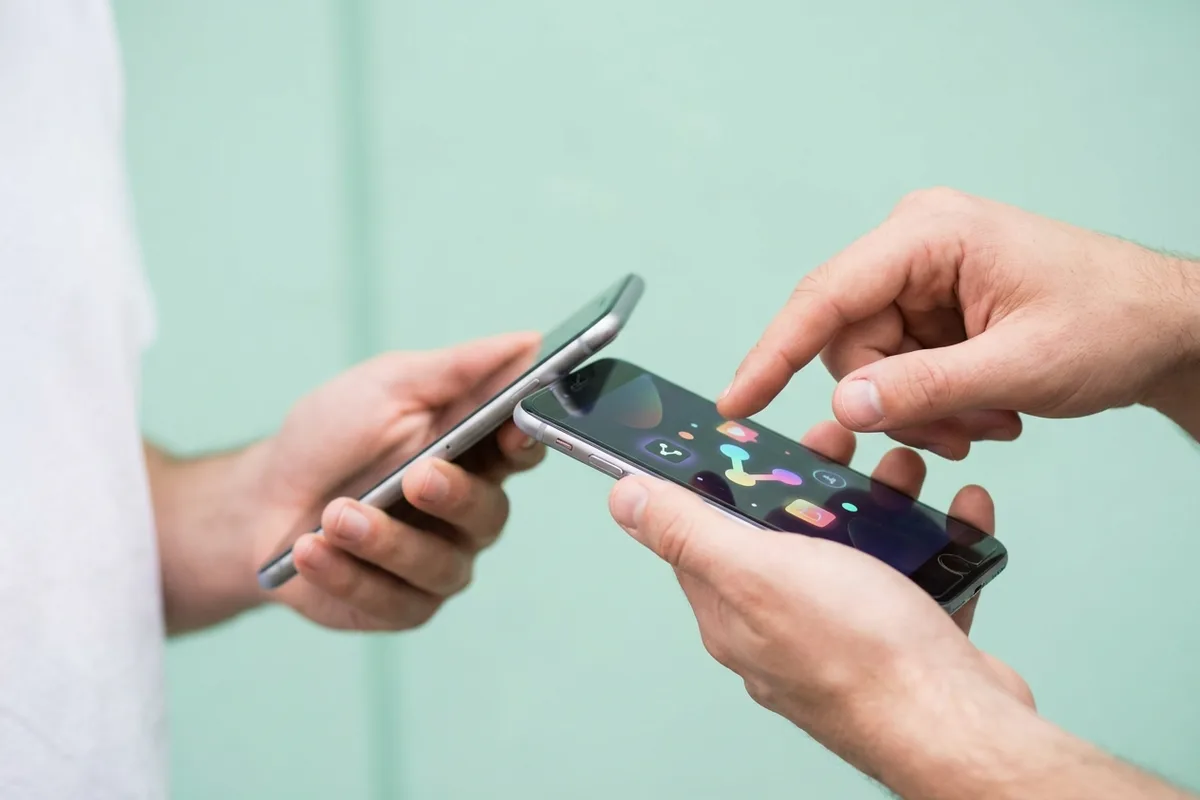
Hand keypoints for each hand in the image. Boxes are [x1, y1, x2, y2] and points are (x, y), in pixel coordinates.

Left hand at [245, 332, 544, 629]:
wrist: (258, 501)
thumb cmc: (330, 438)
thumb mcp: (387, 387)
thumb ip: (457, 370)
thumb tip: (529, 341)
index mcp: (473, 453)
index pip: (521, 450)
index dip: (526, 441)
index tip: (512, 426)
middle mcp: (466, 515)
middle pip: (490, 514)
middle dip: (454, 497)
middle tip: (417, 477)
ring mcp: (435, 565)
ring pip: (440, 567)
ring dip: (385, 540)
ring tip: (336, 515)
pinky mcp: (398, 606)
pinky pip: (391, 601)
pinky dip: (347, 574)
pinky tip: (311, 550)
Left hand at [607, 421, 1033, 792]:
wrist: (959, 725)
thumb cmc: (861, 657)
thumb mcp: (757, 570)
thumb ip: (688, 531)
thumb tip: (624, 500)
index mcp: (734, 611)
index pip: (706, 532)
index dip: (725, 478)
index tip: (756, 442)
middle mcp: (782, 628)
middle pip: (784, 534)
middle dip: (814, 483)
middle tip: (841, 447)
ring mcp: (844, 636)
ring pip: (854, 551)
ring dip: (880, 503)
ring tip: (903, 473)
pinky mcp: (902, 643)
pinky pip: (913, 576)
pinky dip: (934, 540)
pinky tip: (954, 517)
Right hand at [720, 189, 1199, 456]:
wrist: (1167, 324)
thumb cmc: (1112, 321)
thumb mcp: (1019, 365)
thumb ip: (926, 388)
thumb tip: (846, 408)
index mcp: (929, 235)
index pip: (826, 297)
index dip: (774, 353)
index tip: (736, 401)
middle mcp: (915, 248)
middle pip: (851, 342)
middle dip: (895, 401)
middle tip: (957, 433)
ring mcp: (923, 278)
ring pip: (874, 365)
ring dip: (923, 409)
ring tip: (987, 422)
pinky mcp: (935, 307)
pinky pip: (902, 368)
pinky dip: (936, 402)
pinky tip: (986, 410)